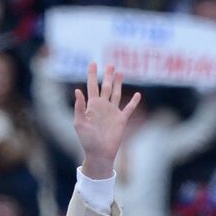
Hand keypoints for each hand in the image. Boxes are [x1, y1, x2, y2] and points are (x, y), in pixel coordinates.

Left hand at [73, 63, 139, 179]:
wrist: (99, 153)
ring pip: (116, 93)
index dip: (92, 74)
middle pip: (105, 87)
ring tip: (120, 72)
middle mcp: (103, 107)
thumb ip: (79, 107)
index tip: (93, 63)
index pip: (92, 86)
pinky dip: (133, 101)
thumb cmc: (87, 140)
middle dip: (107, 76)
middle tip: (110, 64)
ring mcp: (112, 112)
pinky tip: (137, 94)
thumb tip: (78, 90)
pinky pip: (129, 108)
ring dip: (118, 83)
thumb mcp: (79, 123)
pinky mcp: (121, 120)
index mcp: (92, 106)